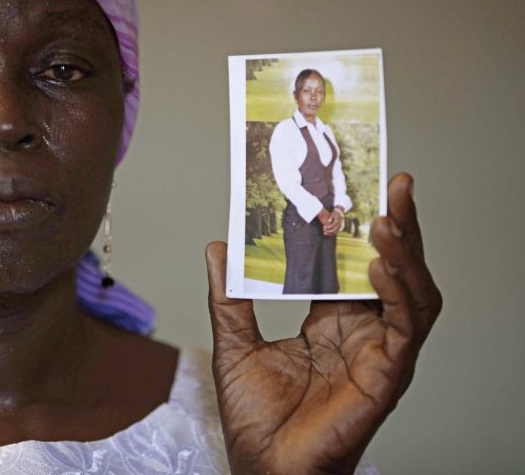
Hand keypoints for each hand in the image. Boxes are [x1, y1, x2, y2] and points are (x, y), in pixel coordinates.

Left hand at [206, 173, 440, 474]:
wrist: (264, 467)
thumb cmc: (256, 417)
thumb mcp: (234, 343)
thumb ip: (230, 297)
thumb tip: (218, 248)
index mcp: (331, 322)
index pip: (354, 264)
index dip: (359, 226)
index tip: (357, 185)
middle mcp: (362, 332)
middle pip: (391, 269)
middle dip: (398, 225)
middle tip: (394, 182)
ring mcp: (379, 352)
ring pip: (411, 292)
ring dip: (405, 253)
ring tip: (389, 215)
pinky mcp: (386, 375)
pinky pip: (405, 328)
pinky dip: (399, 294)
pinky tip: (382, 266)